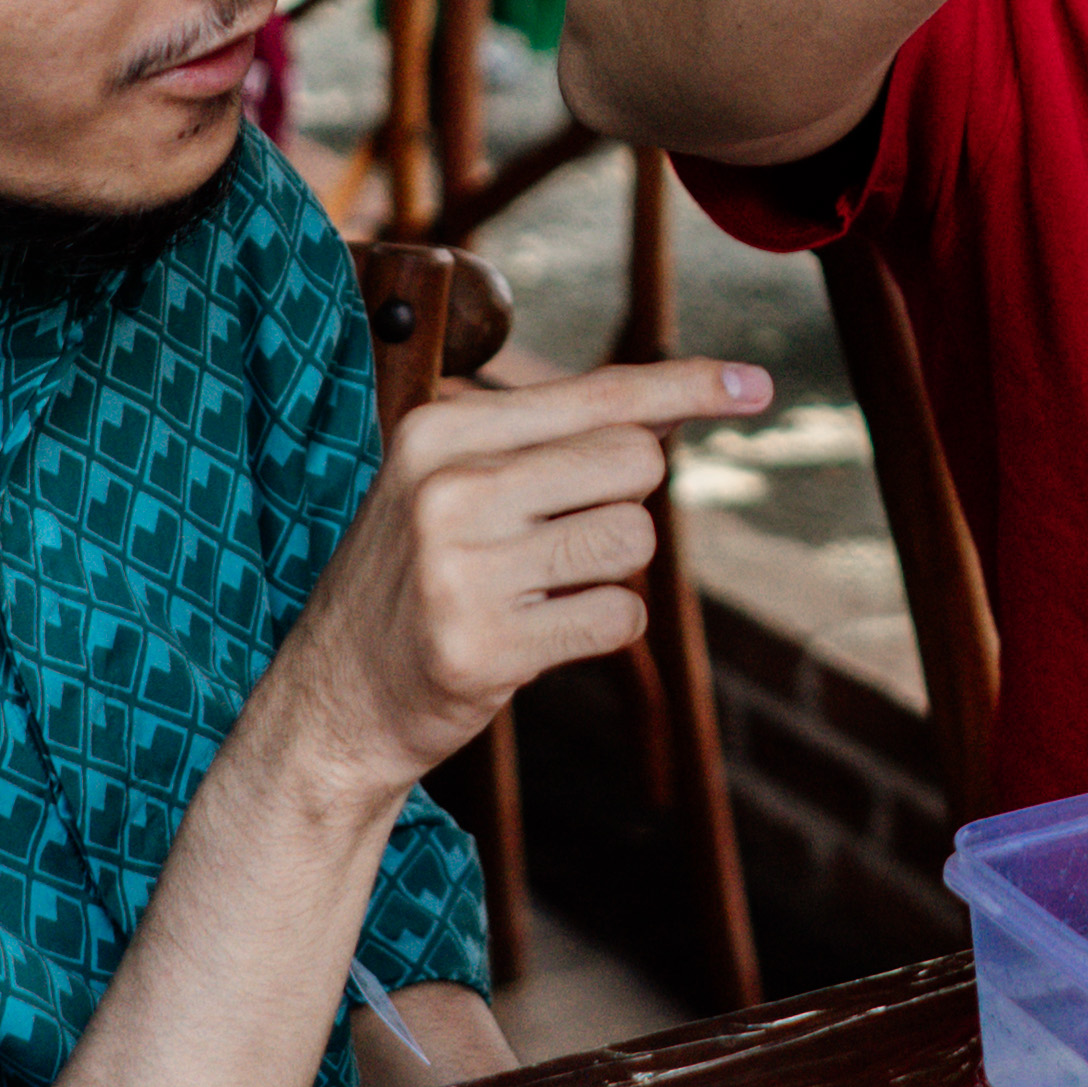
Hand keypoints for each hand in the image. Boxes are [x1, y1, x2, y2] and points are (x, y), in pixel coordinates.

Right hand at [299, 351, 772, 784]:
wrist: (332, 702)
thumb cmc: (414, 579)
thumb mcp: (448, 486)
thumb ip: (546, 443)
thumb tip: (668, 413)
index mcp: (438, 432)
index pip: (594, 394)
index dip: (685, 387)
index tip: (755, 384)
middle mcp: (448, 490)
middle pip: (633, 462)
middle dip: (625, 500)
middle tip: (563, 537)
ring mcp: (463, 571)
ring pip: (631, 541)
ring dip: (610, 571)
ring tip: (538, 589)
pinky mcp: (485, 648)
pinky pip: (618, 619)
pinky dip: (600, 628)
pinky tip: (536, 636)